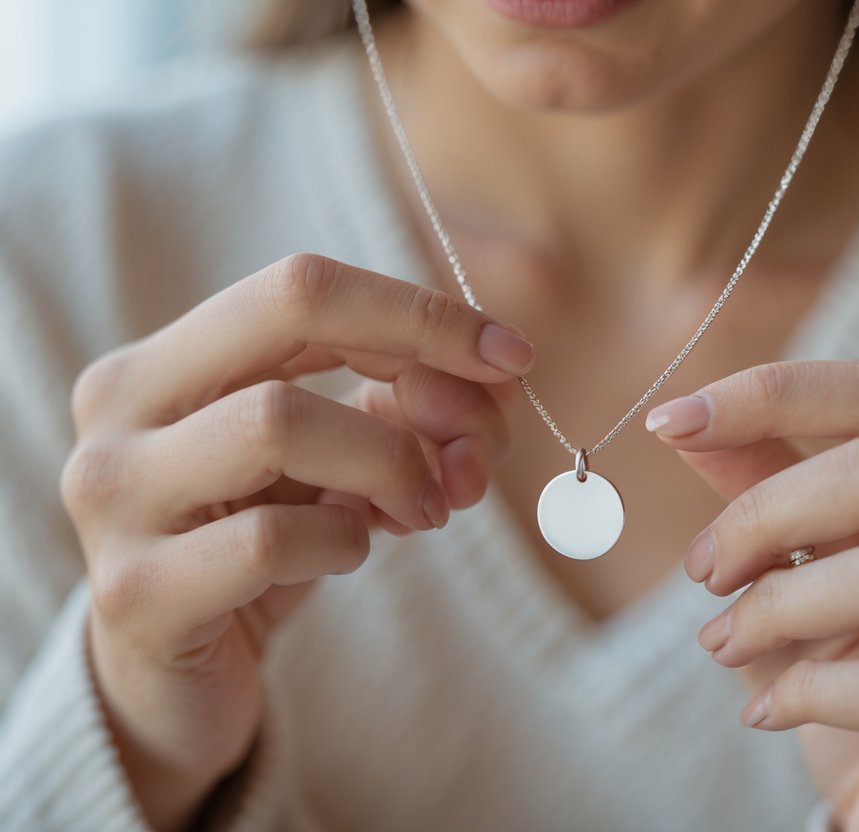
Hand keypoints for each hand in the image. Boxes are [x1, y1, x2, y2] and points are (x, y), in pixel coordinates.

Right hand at [60, 254, 527, 829]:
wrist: (178, 681)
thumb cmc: (260, 551)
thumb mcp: (332, 465)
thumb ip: (400, 411)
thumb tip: (498, 378)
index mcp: (166, 361)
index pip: (304, 285)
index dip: (421, 312)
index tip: (511, 355)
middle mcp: (122, 410)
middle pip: (293, 312)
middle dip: (421, 364)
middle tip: (478, 445)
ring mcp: (115, 498)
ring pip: (280, 420)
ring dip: (390, 464)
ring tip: (418, 512)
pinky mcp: (136, 591)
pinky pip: (271, 539)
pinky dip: (342, 542)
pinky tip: (348, 554)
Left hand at [647, 358, 858, 831]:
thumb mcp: (821, 545)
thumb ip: (769, 473)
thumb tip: (685, 422)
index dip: (772, 396)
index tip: (671, 421)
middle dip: (760, 513)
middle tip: (706, 567)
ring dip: (770, 607)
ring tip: (722, 639)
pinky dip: (798, 691)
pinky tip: (768, 707)